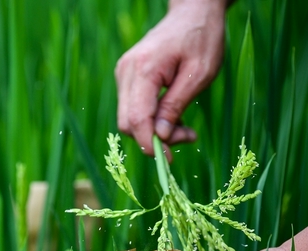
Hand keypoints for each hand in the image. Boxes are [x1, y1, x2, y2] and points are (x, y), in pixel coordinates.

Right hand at [115, 0, 225, 157]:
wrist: (192, 12)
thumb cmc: (201, 38)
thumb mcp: (198, 74)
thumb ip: (176, 106)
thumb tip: (160, 137)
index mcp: (143, 69)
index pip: (136, 119)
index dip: (150, 144)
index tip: (168, 160)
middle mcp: (126, 72)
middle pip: (127, 123)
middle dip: (153, 139)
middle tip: (186, 137)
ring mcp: (123, 74)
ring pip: (128, 119)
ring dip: (153, 130)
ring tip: (184, 127)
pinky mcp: (127, 77)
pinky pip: (132, 109)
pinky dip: (151, 119)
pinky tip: (172, 115)